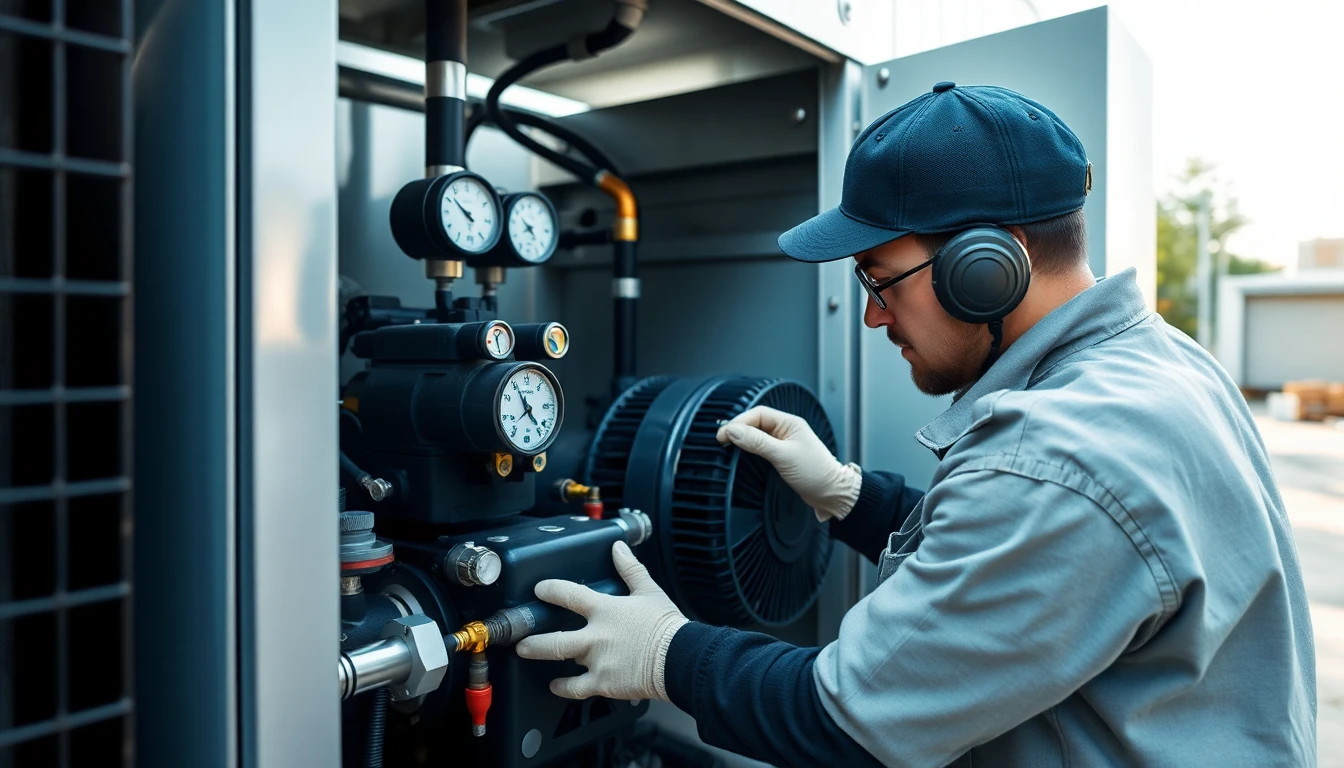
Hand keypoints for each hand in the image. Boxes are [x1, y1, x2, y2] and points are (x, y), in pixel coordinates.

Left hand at [516, 542, 687, 700]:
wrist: (681, 658)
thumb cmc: (667, 626)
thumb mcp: (649, 591)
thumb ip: (630, 569)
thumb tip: (618, 548)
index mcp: (606, 610)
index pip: (569, 595)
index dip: (551, 590)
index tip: (540, 589)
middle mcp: (596, 636)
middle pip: (556, 637)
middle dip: (534, 638)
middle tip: (520, 638)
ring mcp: (597, 661)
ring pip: (562, 659)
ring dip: (543, 656)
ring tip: (528, 654)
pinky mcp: (603, 683)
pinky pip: (576, 688)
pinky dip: (564, 688)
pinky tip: (556, 685)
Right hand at [716, 406, 861, 521]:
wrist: (831, 493)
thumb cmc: (815, 473)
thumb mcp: (783, 455)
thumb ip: (758, 442)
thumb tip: (734, 431)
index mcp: (790, 423)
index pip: (758, 414)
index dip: (739, 422)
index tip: (724, 434)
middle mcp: (786, 430)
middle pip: (755, 423)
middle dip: (738, 428)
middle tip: (721, 440)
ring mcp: (784, 443)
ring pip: (757, 434)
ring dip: (742, 438)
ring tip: (727, 444)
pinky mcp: (782, 456)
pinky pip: (761, 446)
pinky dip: (749, 447)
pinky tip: (741, 452)